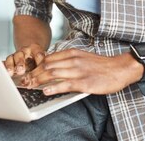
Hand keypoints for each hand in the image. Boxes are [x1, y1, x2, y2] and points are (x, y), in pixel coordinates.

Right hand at [3, 43, 46, 76]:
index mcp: (35, 49)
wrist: (30, 52)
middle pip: (21, 55)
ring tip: (10, 72)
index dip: (39, 59)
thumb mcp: (44, 59)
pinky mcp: (9, 61)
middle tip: (20, 70)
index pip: (38, 53)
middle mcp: (24, 51)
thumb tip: (47, 74)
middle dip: (20, 63)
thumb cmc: (38, 58)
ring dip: (10, 66)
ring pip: (11, 58)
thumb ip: (45, 65)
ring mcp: (15, 55)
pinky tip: (0, 70)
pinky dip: (2, 66)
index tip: (40, 65)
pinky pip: (4, 62)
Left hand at [25, 49, 142, 95]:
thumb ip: (68, 60)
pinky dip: (54, 87)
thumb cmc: (101, 65)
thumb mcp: (83, 57)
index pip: (48, 59)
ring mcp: (79, 71)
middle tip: (24, 82)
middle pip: (47, 66)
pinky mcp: (85, 82)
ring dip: (39, 81)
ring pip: (53, 74)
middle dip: (33, 74)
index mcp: (72, 53)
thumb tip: (53, 66)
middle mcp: (73, 60)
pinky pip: (66, 84)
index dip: (35, 67)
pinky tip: (46, 90)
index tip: (27, 73)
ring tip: (30, 86)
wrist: (120, 69)